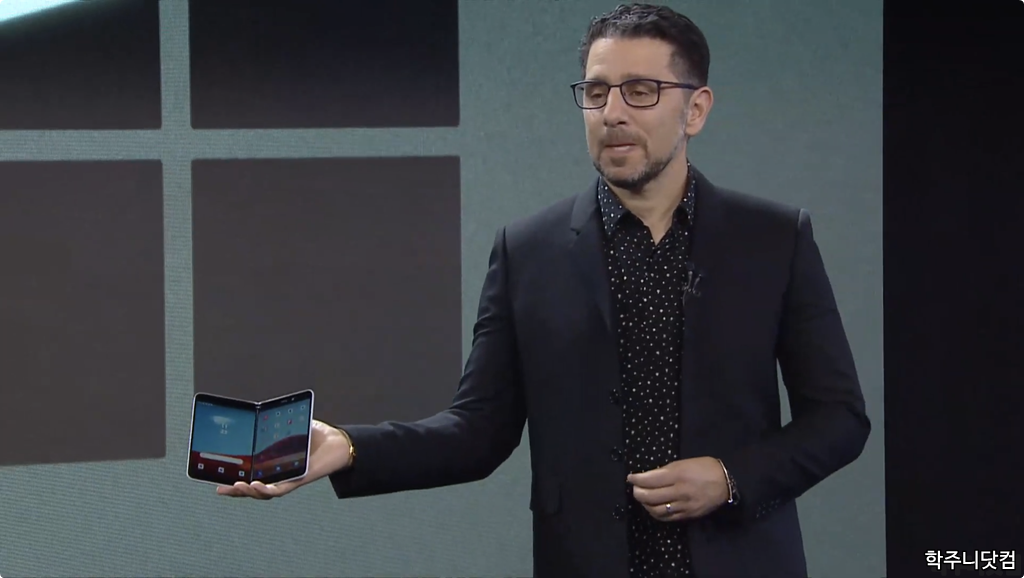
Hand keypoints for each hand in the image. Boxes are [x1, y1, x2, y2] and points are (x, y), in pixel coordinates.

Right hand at [216, 419, 350, 499]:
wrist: (338, 441)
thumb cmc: (315, 435)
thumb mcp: (290, 427)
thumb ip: (275, 422)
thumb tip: (260, 409)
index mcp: (273, 465)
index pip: (250, 475)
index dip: (235, 480)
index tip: (218, 482)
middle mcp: (279, 475)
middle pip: (253, 489)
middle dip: (235, 492)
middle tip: (220, 489)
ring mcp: (288, 479)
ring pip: (264, 493)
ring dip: (248, 492)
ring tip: (236, 487)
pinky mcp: (298, 481)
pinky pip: (280, 489)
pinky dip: (267, 490)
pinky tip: (256, 485)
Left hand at [626, 457, 729, 521]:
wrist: (726, 483)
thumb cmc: (706, 468)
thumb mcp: (685, 462)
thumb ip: (667, 470)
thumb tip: (649, 476)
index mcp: (678, 474)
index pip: (650, 479)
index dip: (637, 479)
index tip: (630, 478)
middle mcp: (679, 491)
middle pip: (650, 496)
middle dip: (638, 493)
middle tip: (635, 489)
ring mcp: (684, 505)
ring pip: (656, 510)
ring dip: (645, 504)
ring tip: (642, 498)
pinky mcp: (688, 515)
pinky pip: (667, 518)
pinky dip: (656, 513)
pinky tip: (652, 508)